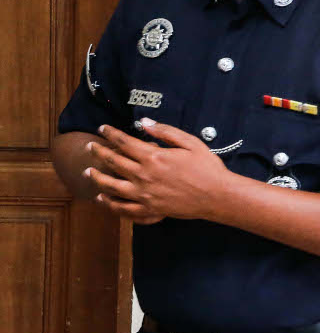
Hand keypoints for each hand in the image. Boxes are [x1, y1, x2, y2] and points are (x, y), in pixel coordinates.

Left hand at [85, 118, 230, 221]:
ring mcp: (144, 195)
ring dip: (97, 177)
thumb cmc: (207, 167)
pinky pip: (123, 208)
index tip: (103, 128)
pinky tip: (102, 198)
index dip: (111, 134)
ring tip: (88, 171)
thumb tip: (144, 123)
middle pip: (113, 162)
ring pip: (111, 186)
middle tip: (90, 146)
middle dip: (98, 152)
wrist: (217, 196)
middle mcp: (144, 176)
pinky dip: (109, 203)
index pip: (124, 142)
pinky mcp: (149, 210)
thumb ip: (166, 132)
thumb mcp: (191, 142)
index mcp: (154, 157)